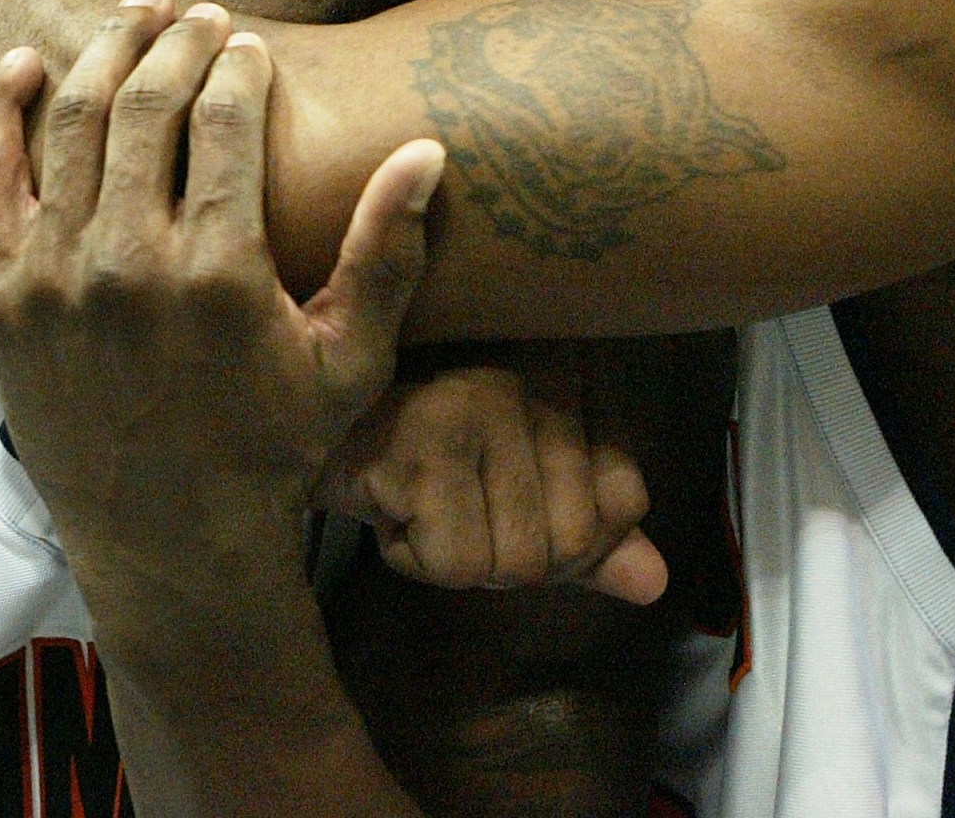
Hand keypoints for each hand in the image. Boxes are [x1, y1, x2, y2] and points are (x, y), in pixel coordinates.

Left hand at [0, 0, 444, 615]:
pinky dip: (3, 111)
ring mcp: (53, 276)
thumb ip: (386, 252)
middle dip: (176, 44)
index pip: (226, 121)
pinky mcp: (2, 295)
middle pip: (147, 106)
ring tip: (135, 16)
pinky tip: (26, 63)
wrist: (164, 539)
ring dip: (104, 54)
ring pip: (73, 123)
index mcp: (220, 271)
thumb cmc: (272, 446)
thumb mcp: (349, 359)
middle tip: (198, 17)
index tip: (250, 47)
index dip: (240, 68)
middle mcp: (129, 263)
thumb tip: (427, 150)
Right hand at [315, 356, 667, 605]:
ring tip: (422, 496)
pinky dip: (416, 557)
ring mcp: (485, 401)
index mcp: (577, 369)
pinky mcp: (427, 439)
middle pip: (573, 542)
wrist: (302, 406)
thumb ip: (589, 532)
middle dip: (509, 552)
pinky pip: (458, 566)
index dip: (567, 532)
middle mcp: (542, 369)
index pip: (624, 501)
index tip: (505, 495)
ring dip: (460, 556)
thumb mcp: (517, 484)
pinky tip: (391, 502)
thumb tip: (652, 586)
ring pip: (517, 563)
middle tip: (454, 502)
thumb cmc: (417, 447)